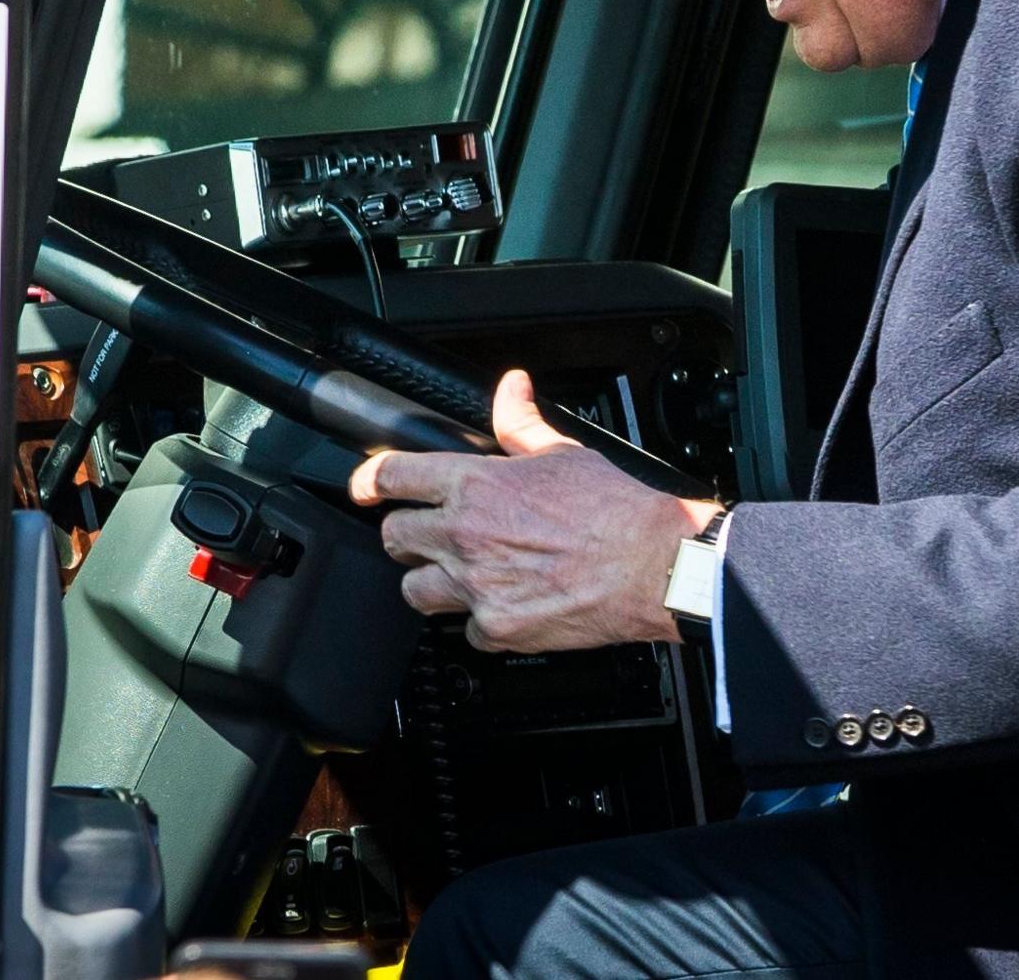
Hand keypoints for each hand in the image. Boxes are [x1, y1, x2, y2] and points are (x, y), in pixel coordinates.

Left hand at [348, 369, 722, 652]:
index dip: (370, 478)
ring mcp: (476, 586)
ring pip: (414, 590)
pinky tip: (504, 605)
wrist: (653, 566)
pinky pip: (465, 630)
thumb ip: (521, 423)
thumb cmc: (617, 509)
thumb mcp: (564, 452)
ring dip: (431, 581)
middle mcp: (465, 535)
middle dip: (407, 533)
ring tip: (458, 575)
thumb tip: (510, 388)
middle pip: (394, 536)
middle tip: (427, 534)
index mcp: (476, 485)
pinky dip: (481, 621)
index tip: (364, 486)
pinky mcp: (497, 628)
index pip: (393, 475)